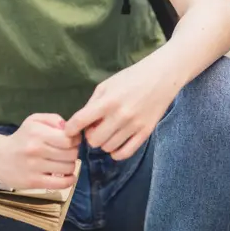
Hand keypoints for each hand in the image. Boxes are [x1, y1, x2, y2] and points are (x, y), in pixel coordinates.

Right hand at [0, 113, 80, 190]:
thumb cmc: (21, 137)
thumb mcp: (34, 120)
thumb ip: (53, 119)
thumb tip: (69, 128)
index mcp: (37, 132)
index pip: (68, 139)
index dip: (75, 140)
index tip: (73, 141)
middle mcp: (36, 149)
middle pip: (70, 153)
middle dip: (74, 152)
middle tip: (68, 152)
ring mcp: (35, 167)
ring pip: (68, 168)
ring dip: (71, 165)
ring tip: (64, 162)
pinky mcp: (34, 182)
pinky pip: (61, 184)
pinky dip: (70, 180)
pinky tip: (68, 176)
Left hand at [64, 54, 180, 160]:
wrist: (160, 77)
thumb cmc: (130, 77)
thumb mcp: (106, 85)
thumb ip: (92, 104)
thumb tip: (80, 122)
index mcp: (107, 101)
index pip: (80, 121)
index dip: (70, 129)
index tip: (69, 131)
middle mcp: (119, 116)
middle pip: (94, 140)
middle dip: (90, 136)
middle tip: (94, 128)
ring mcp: (133, 126)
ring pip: (108, 148)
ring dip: (104, 142)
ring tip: (107, 132)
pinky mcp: (145, 133)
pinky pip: (125, 153)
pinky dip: (116, 152)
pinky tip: (115, 144)